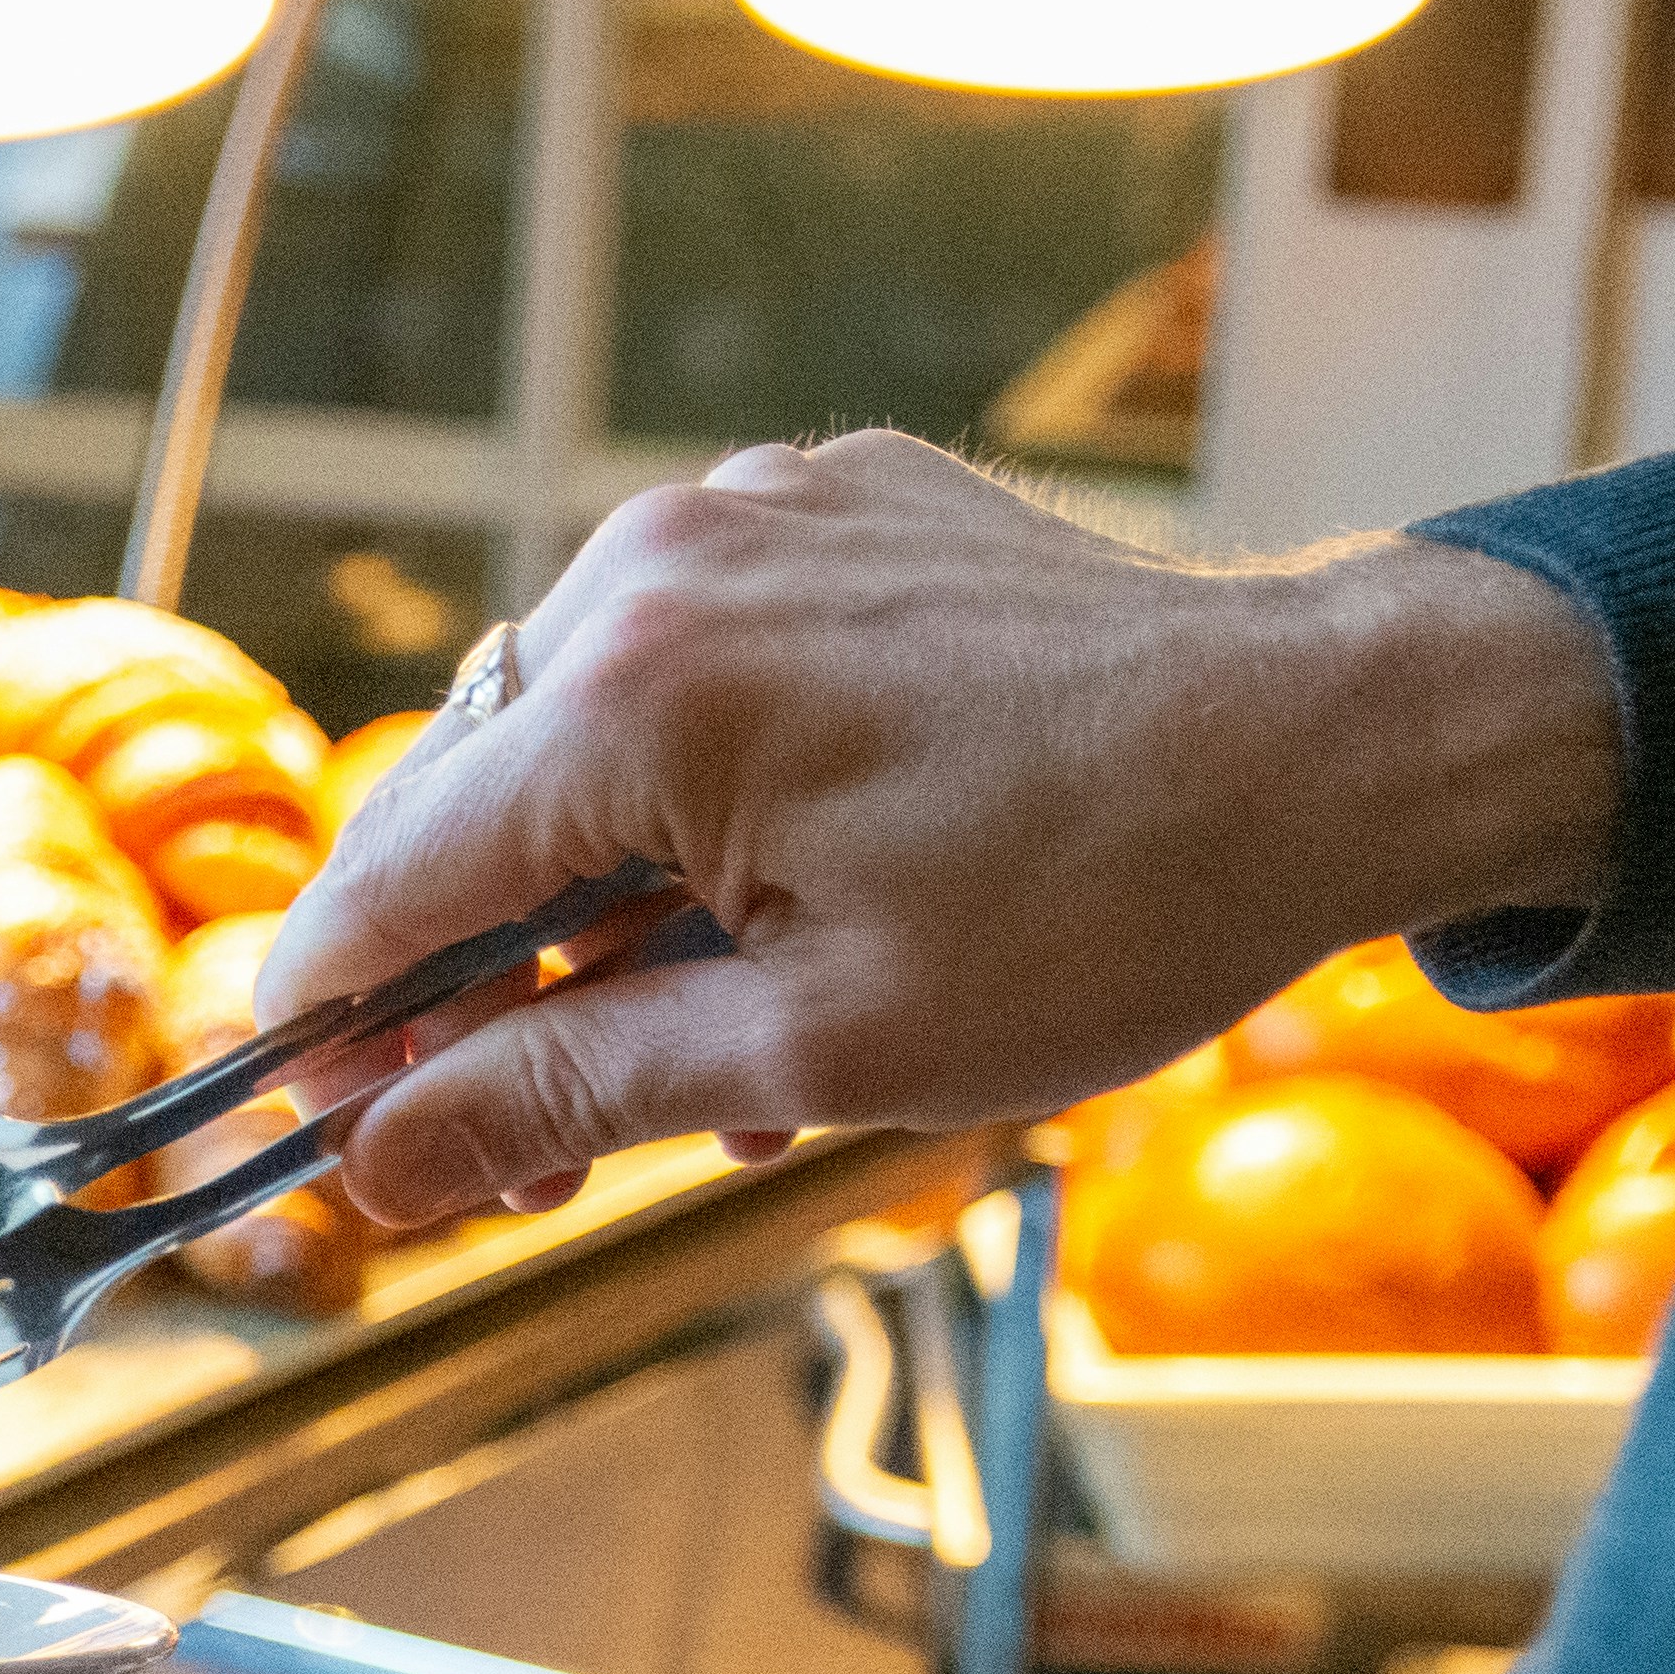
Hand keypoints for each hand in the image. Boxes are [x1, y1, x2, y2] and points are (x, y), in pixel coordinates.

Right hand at [265, 434, 1625, 1227]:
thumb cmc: (1114, 899)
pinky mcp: (817, 503)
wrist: (1339, 744)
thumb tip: (382, 1169)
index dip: (336, 1034)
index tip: (335, 1142)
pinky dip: (685, 795)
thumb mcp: (819, 1048)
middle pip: (462, 809)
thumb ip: (569, 1094)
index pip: (385, 881)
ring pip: (563, 742)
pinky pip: (677, 664)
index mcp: (643, 696)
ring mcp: (743, 513)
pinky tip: (770, 906)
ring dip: (589, 906)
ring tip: (704, 1051)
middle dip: (474, 995)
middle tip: (531, 1157)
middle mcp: (662, 566)